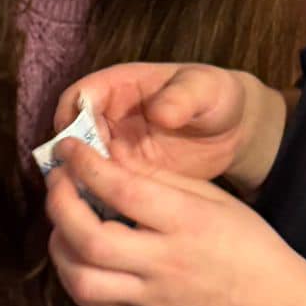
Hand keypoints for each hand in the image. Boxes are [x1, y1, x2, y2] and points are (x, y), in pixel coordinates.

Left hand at [45, 138, 301, 305]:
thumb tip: (108, 156)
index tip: (69, 147)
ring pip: (81, 279)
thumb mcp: (213, 198)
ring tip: (63, 218)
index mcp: (187, 222)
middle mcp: (164, 262)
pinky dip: (71, 272)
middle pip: (91, 239)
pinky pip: (91, 300)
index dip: (86, 165)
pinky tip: (76, 250)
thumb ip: (159, 179)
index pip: (123, 192)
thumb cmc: (247, 243)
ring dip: (59, 243)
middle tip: (57, 180)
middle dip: (60, 204)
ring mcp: (150, 296)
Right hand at [53, 62, 283, 191]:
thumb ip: (181, 98)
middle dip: (71, 161)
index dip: (70, 121)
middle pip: (71, 138)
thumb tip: (159, 113)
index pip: (76, 99)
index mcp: (117, 86)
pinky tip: (115, 219)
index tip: (78, 145)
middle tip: (85, 184)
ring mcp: (115, 150)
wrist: (235, 130)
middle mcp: (107, 119)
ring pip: (82, 168)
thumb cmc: (216, 96)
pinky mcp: (127, 177)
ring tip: (98, 206)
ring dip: (83, 186)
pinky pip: (103, 190)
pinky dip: (102, 202)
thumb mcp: (203, 89)